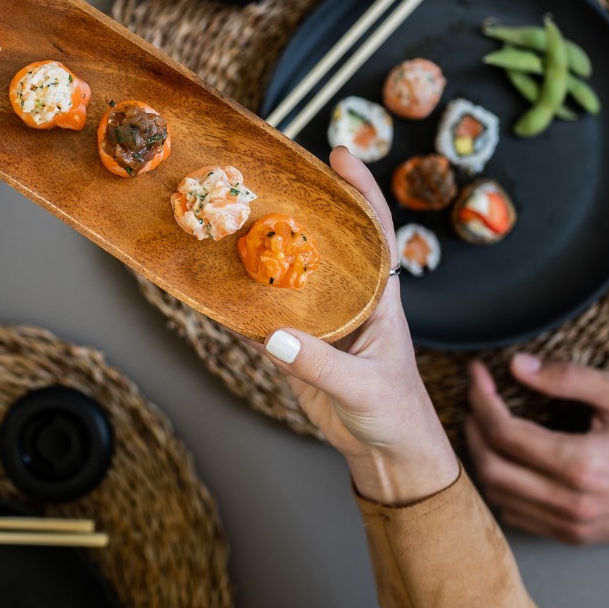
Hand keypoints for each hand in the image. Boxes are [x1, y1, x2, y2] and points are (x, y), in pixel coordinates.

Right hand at [260, 147, 457, 503]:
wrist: (384, 453)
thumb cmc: (395, 412)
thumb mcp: (364, 386)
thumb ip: (321, 364)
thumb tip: (275, 337)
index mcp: (377, 296)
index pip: (374, 229)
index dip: (361, 189)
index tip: (340, 153)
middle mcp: (345, 297)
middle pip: (321, 240)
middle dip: (298, 206)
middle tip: (264, 176)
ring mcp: (316, 318)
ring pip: (285, 273)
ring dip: (260, 249)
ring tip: (227, 218)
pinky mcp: (292, 345)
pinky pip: (260, 316)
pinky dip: (237, 302)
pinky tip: (213, 284)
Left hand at [466, 356, 608, 543]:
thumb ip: (568, 378)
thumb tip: (517, 366)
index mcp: (581, 465)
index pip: (502, 431)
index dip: (480, 398)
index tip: (476, 375)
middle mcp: (571, 502)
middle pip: (490, 465)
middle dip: (473, 427)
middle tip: (477, 399)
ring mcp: (572, 524)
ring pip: (498, 493)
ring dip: (482, 456)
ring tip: (486, 425)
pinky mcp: (576, 535)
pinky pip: (517, 514)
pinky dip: (500, 486)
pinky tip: (506, 459)